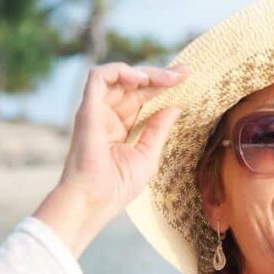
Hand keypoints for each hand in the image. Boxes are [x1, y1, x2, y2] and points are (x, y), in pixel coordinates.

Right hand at [33, 62, 187, 256]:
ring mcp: (96, 110)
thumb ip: (159, 129)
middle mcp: (107, 115)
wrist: (95, 201)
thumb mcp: (148, 154)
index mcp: (121, 125)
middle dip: (159, 74)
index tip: (186, 77)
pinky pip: (98, 77)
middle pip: (133, 84)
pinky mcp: (87, 109)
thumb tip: (175, 106)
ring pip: (117, 76)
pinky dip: (119, 71)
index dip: (162, 85)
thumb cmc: (118, 186)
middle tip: (184, 72)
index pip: (142, 96)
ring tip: (167, 78)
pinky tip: (141, 80)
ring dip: (144, 72)